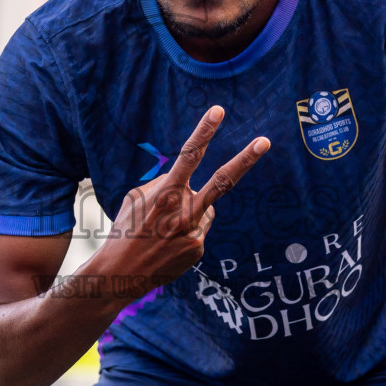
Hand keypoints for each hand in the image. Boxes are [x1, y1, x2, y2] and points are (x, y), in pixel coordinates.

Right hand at [96, 106, 267, 300]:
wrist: (119, 274)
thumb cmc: (125, 230)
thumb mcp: (135, 198)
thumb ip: (164, 184)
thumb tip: (190, 183)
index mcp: (166, 193)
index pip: (189, 155)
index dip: (204, 131)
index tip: (218, 111)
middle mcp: (184, 212)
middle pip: (222, 181)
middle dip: (245, 160)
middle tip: (265, 141)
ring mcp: (195, 232)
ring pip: (204, 207)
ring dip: (188, 211)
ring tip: (161, 230)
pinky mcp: (198, 248)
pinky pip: (199, 227)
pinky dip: (185, 230)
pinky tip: (167, 243)